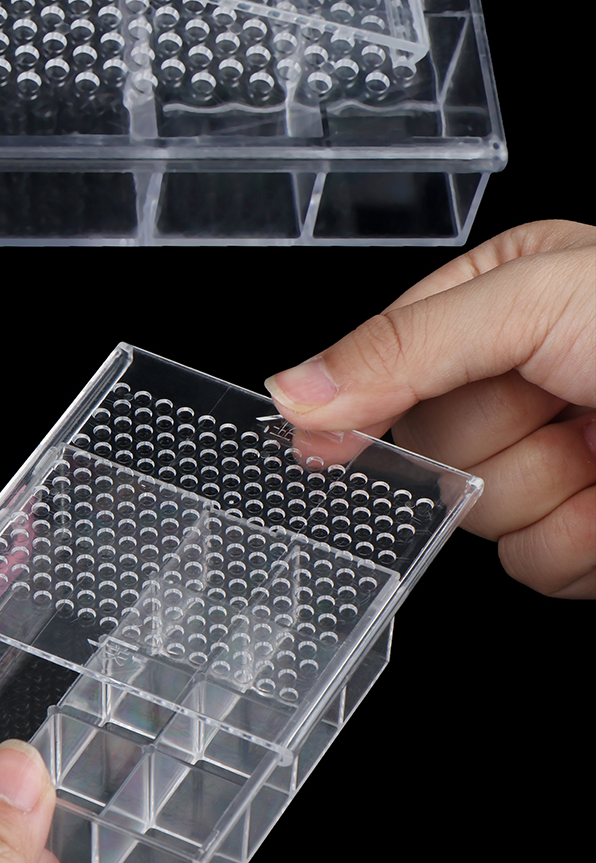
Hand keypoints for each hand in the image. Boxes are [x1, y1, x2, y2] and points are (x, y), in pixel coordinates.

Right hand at [265, 219, 595, 596]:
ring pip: (475, 511)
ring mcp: (557, 456)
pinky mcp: (592, 532)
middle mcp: (523, 374)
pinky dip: (579, 549)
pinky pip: (530, 566)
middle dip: (490, 441)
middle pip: (425, 440)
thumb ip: (408, 344)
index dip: (357, 396)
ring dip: (544, 497)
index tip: (319, 441)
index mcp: (502, 296)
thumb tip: (296, 386)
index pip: (386, 353)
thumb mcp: (536, 301)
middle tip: (555, 410)